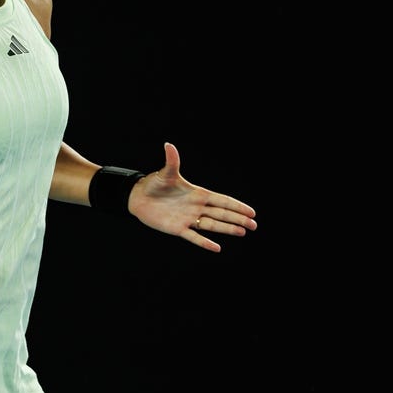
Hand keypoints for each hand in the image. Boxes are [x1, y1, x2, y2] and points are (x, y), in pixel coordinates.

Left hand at [129, 142, 257, 251]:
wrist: (138, 197)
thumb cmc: (154, 183)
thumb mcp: (165, 173)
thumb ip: (171, 161)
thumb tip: (168, 144)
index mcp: (197, 194)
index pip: (222, 200)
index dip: (236, 206)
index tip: (251, 212)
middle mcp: (196, 207)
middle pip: (221, 214)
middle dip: (237, 218)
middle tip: (254, 225)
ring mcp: (188, 219)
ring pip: (212, 225)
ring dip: (227, 229)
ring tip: (242, 232)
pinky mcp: (178, 229)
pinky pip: (194, 237)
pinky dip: (204, 243)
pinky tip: (217, 248)